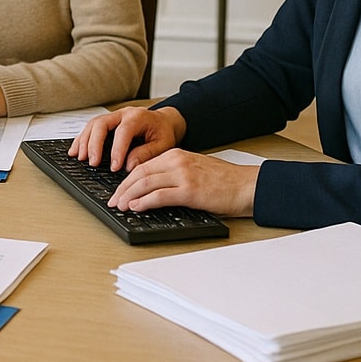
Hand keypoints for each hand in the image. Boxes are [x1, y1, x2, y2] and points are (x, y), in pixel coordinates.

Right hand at [71, 106, 185, 170]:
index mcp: (138, 117)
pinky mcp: (107, 122)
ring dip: (84, 141)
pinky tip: (75, 151)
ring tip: (80, 157)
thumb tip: (129, 165)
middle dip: (94, 144)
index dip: (117, 149)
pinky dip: (81, 139)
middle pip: (101, 124)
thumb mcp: (163, 145)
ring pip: (92, 124)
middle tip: (93, 162)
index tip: (114, 167)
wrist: (164, 122)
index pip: (123, 132)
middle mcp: (123, 114)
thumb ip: (147, 154)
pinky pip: (90, 128)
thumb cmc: (163, 133)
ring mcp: (113, 116)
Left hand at [106, 150, 258, 216]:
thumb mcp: (194, 170)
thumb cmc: (224, 182)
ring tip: (120, 205)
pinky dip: (144, 201)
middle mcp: (176, 161)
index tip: (118, 191)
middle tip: (113, 201)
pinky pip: (159, 195)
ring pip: (145, 183)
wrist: (247, 185)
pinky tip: (136, 207)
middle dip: (122, 188)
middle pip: (139, 173)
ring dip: (128, 195)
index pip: (142, 165)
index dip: (126, 180)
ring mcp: (183, 175)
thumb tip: (151, 190)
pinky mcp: (190, 190)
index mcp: (176, 155)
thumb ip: (173, 175)